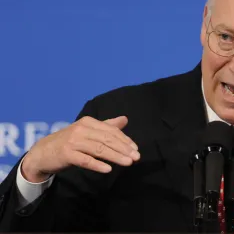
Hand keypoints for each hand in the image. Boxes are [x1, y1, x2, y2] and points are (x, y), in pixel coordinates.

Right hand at [21, 116, 139, 182]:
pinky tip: (108, 169)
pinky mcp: (66, 154)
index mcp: (88, 122)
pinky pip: (85, 160)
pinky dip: (97, 164)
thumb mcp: (88, 130)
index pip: (111, 131)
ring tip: (128, 163)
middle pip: (107, 139)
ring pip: (99, 149)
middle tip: (136, 157)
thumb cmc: (69, 141)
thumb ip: (106, 126)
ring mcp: (73, 141)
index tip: (136, 149)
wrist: (42, 152)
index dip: (125, 140)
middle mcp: (81, 129)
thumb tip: (125, 119)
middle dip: (123, 148)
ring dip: (115, 156)